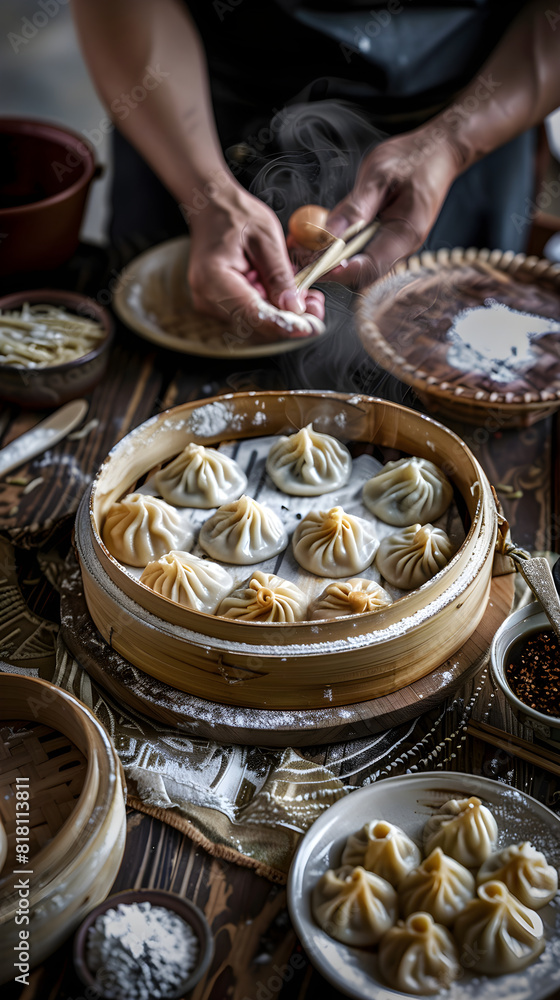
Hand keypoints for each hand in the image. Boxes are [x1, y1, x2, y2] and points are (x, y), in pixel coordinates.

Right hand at [187, 181, 324, 339]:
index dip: (285, 324)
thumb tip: (295, 307)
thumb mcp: (266, 237)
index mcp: (214, 279)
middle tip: (316, 305)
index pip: (253, 315)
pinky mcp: (220, 305)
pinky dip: (272, 307)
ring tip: (304, 293)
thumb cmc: (234, 215)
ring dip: (283, 313)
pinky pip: (250, 315)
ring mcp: (211, 304)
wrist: (211, 208)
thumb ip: (280, 274)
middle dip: (289, 319)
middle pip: (256, 325)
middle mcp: (207, 298)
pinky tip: (286, 293)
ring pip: (256, 323)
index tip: (310, 326)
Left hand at [325, 126, 462, 287]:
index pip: (370, 267)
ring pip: (363, 268)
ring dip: (336, 262)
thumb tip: (328, 234)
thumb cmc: (414, 158)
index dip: (340, 271)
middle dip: (332, 270)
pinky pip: (366, 254)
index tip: (315, 265)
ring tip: (310, 248)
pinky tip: (328, 238)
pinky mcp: (391, 240)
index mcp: (405, 232)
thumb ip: (354, 207)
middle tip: (304, 257)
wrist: (440, 153)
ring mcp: (398, 246)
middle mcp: (404, 247)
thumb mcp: (379, 175)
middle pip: (364, 275)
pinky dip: (344, 250)